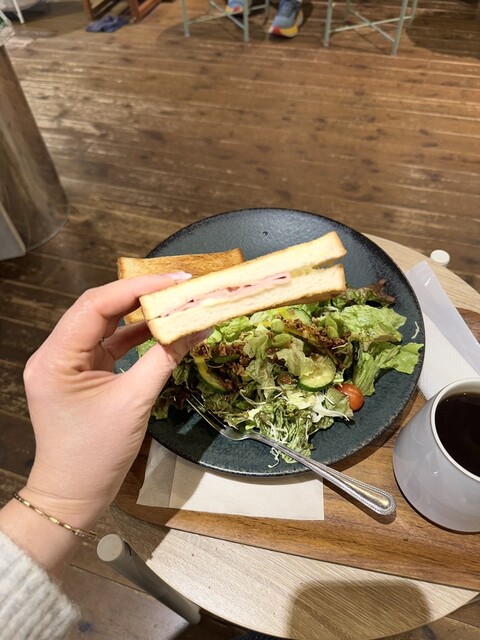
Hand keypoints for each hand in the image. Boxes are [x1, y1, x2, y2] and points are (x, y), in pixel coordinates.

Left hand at [21, 273, 202, 528]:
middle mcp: (56, 353)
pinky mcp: (83, 374)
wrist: (74, 495)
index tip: (174, 282)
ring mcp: (69, 363)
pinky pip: (111, 345)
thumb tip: (196, 327)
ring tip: (176, 302)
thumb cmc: (96, 455)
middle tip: (179, 287)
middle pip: (99, 308)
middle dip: (140, 295)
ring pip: (106, 324)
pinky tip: (163, 330)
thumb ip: (165, 358)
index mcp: (56, 358)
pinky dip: (137, 336)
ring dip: (140, 314)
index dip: (137, 288)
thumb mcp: (134, 402)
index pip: (96, 305)